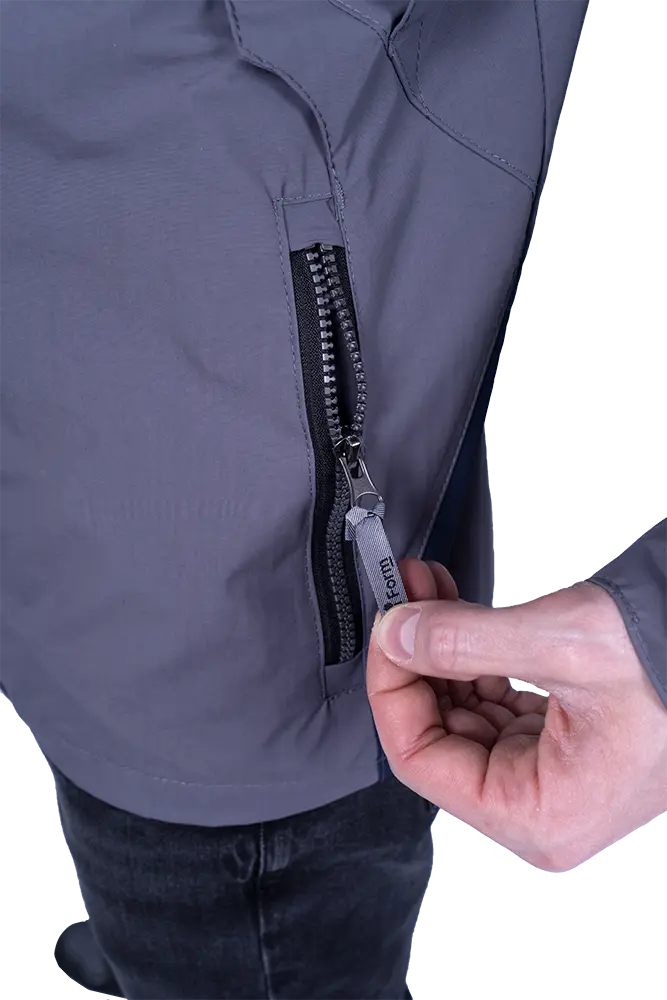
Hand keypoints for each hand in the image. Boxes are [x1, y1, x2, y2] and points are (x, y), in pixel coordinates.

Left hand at [366, 558, 666, 871]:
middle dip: (414, 657)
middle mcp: (537, 803)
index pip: (421, 760)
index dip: (392, 689)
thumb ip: (466, 641)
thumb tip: (400, 636)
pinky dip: (466, 652)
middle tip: (401, 600)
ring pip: (457, 710)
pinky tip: (453, 611)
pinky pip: (487, 698)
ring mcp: (544, 770)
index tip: (386, 633)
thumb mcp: (562, 644)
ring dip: (436, 647)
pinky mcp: (551, 738)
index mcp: (537, 813)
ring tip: (424, 591)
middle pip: (436, 732)